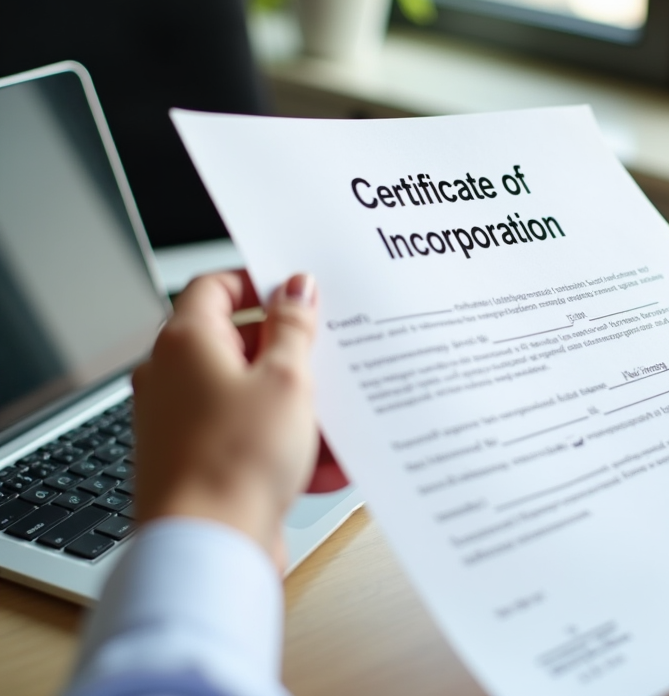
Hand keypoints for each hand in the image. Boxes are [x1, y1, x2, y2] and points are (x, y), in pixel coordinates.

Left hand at [132, 271, 324, 572]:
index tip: (297, 293)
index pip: (216, 286)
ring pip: (251, 394)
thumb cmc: (235, 462)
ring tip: (333, 418)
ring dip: (297, 404)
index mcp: (187, 343)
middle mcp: (174, 378)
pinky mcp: (201, 460)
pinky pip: (251, 436)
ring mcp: (183, 421)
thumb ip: (294, 326)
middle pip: (238, 342)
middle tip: (327, 355)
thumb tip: (295, 288)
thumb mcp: (286, 379)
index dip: (258, 282)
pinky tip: (326, 463)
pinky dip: (286, 442)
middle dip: (290, 352)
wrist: (211, 545)